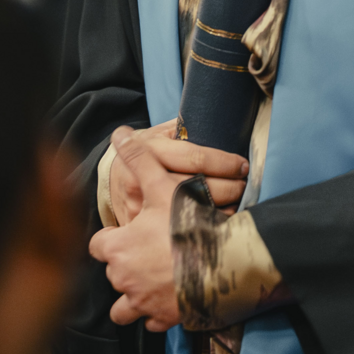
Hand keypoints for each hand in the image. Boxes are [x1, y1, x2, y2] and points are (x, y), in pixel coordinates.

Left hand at [89, 127, 188, 330]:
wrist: (224, 263)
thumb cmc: (189, 224)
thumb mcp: (162, 186)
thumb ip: (140, 159)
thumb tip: (120, 133)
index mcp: (118, 248)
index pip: (97, 246)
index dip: (111, 239)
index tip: (128, 233)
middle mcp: (124, 279)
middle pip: (112, 274)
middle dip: (125, 267)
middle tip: (147, 254)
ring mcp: (143, 304)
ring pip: (124, 308)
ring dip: (133, 297)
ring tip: (151, 283)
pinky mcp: (165, 320)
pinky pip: (151, 323)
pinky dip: (156, 314)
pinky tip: (170, 298)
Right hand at [108, 119, 247, 225]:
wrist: (110, 180)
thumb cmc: (143, 152)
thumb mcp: (157, 133)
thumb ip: (181, 130)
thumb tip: (217, 123)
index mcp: (149, 148)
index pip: (195, 158)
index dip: (223, 163)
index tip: (242, 165)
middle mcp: (143, 176)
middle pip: (196, 187)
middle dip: (228, 188)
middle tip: (243, 186)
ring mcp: (140, 205)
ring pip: (190, 212)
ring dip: (220, 210)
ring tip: (237, 204)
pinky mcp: (139, 226)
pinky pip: (175, 230)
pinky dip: (202, 229)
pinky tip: (219, 225)